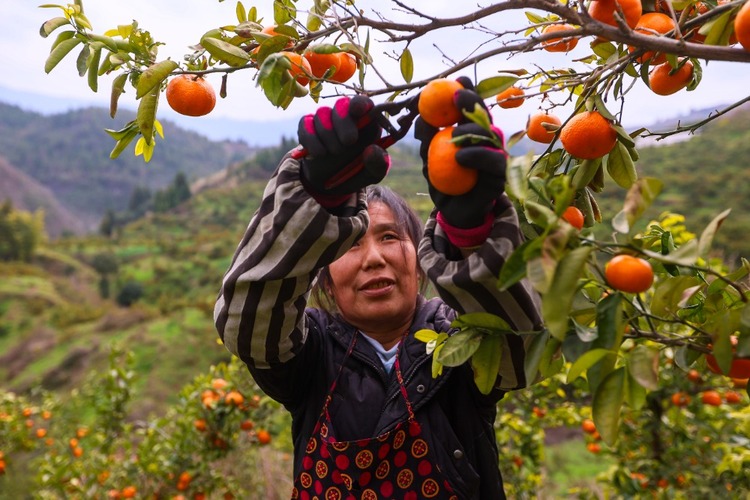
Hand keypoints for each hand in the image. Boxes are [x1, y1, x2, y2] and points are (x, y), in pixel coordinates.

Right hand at [297, 95, 389, 198]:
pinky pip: (306, 124)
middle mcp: (346, 117)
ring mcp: (325, 120)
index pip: (364, 103)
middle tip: (348, 142)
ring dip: (328, 134)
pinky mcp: (307, 127)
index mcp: (367, 123)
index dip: (360, 103)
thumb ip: (378, 164)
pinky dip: (311, 139)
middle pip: (342, 104)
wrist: (330, 185)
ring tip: (334, 153)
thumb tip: (372, 150)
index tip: (357, 111)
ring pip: (323, 113)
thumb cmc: (356, 173)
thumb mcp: (372, 174)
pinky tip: (319, 153)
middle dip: (344, 122)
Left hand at [415, 78, 506, 229]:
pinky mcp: (500, 175)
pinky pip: (494, 160)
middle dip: (472, 101)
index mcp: (471, 130)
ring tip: (454, 136)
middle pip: (484, 114)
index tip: (456, 81)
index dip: (467, 91)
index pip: (471, 106)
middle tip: (456, 96)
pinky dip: (477, 155)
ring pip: (491, 134)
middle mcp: (487, 139)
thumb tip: (421, 117)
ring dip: (473, 130)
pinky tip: (460, 156)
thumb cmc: (442, 181)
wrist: (453, 211)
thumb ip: (427, 139)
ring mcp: (496, 155)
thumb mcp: (428, 158)